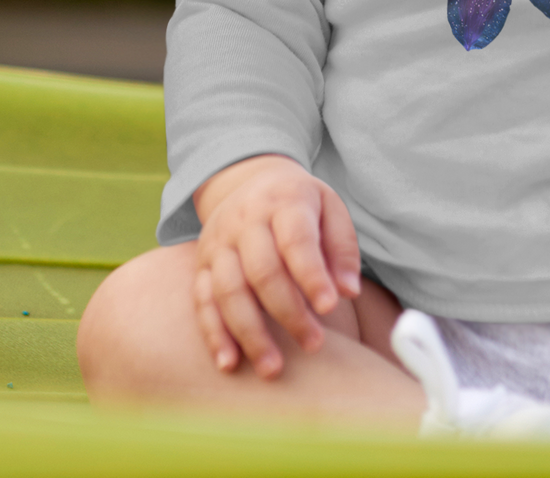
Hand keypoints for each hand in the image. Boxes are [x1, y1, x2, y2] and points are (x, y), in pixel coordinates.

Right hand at [192, 154, 360, 378]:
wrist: (248, 180)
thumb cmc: (299, 203)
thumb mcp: (329, 207)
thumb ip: (341, 247)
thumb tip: (348, 291)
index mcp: (283, 201)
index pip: (296, 241)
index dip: (312, 276)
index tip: (331, 307)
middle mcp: (245, 221)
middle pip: (262, 271)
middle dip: (288, 313)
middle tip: (315, 345)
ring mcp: (218, 243)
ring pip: (229, 291)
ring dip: (250, 333)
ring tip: (273, 369)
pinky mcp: (201, 265)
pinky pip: (202, 302)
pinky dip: (214, 335)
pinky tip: (229, 365)